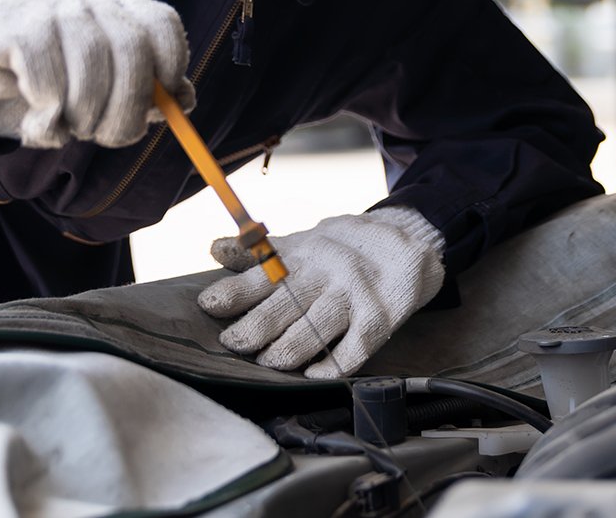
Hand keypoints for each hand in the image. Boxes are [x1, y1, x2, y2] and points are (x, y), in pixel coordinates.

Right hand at [0, 0, 193, 148]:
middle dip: (125, 109)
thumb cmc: (41, 83)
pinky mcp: (2, 26)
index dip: (170, 66)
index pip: (160, 23)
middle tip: (106, 139)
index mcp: (112, 8)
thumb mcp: (96, 89)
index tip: (159, 106)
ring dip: (83, 116)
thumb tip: (185, 101)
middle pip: (129, 48)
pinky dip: (48, 116)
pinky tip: (37, 123)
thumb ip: (140, 93)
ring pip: (88, 66)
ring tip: (66, 130)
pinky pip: (44, 78)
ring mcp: (42, 7)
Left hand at [199, 206, 444, 377]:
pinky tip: (312, 375)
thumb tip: (213, 249)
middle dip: (253, 329)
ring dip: (286, 351)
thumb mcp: (302, 243)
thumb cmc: (343, 248)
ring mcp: (354, 296)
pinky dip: (331, 366)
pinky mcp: (380, 317)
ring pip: (314, 330)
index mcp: (302, 256)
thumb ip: (259, 253)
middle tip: (233, 344)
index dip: (233, 292)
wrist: (407, 239)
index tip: (208, 305)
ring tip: (268, 362)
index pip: (261, 275)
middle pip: (283, 306)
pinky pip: (354, 349)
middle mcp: (326, 274)